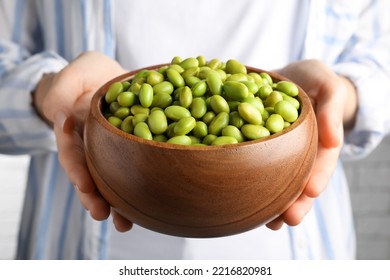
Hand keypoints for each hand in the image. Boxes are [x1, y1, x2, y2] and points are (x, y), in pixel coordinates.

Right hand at [33, 51, 132, 231]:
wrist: (104, 77)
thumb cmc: (84, 74)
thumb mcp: (72, 74)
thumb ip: (64, 92)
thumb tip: (64, 118)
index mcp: (75, 130)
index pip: (72, 152)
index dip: (77, 169)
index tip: (83, 184)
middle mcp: (91, 146)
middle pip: (90, 175)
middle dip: (94, 196)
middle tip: (100, 213)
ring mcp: (109, 150)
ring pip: (111, 179)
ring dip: (116, 202)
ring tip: (124, 224)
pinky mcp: (128, 149)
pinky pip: (132, 169)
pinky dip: (138, 187)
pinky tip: (149, 206)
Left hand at [266, 59, 356, 229]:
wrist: (290, 77)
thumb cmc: (314, 80)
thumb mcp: (328, 85)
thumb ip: (331, 107)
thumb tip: (332, 140)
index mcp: (319, 140)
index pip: (322, 161)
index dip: (318, 176)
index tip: (311, 190)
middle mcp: (300, 152)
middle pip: (300, 180)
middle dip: (296, 202)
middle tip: (289, 219)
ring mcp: (279, 153)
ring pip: (280, 181)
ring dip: (275, 203)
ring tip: (269, 223)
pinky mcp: (259, 148)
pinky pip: (256, 167)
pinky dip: (252, 183)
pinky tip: (243, 199)